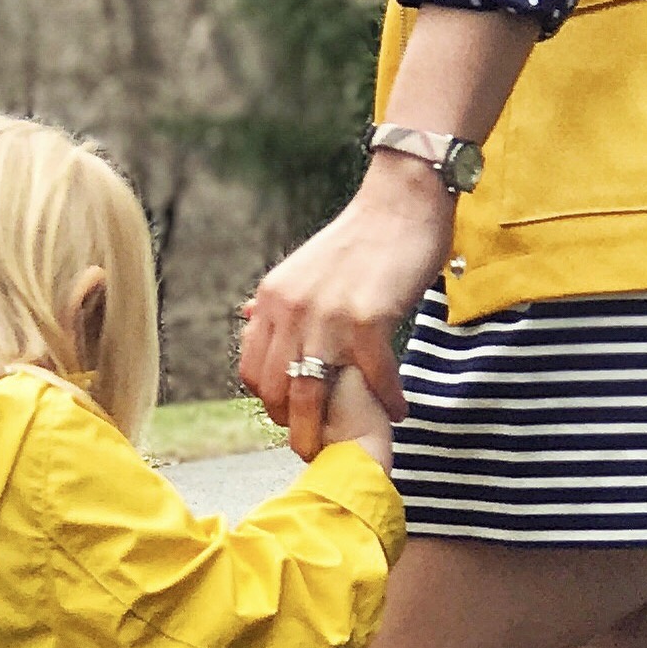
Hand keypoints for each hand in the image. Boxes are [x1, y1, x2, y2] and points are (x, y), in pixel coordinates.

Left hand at [239, 154, 453, 459]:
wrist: (400, 202)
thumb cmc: (360, 240)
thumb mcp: (302, 269)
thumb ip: (278, 302)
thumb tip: (246, 318)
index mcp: (271, 300)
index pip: (253, 373)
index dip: (272, 404)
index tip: (296, 418)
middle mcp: (290, 310)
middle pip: (278, 393)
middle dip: (299, 428)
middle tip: (323, 444)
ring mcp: (327, 316)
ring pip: (315, 395)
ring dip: (333, 430)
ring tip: (354, 445)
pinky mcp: (368, 319)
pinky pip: (373, 378)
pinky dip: (387, 401)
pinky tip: (398, 410)